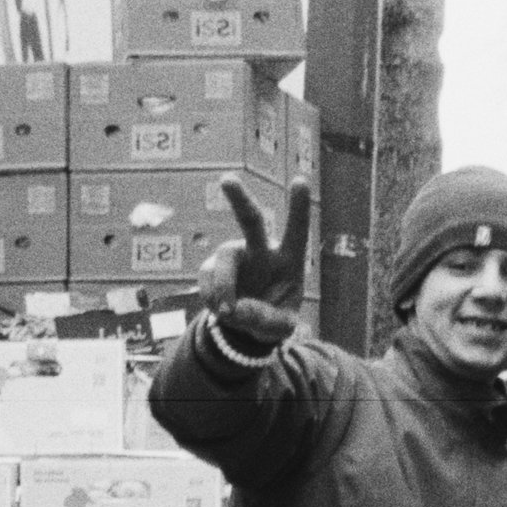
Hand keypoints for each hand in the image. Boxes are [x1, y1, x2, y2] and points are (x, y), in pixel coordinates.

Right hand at [198, 175, 313, 346]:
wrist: (248, 326)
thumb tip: (235, 309)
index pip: (296, 231)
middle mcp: (261, 251)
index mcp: (288, 259)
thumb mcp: (280, 327)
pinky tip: (220, 311)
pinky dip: (211, 296)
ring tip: (227, 312)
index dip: (298, 208)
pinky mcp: (212, 267)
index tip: (301, 180)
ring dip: (223, 285)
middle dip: (240, 200)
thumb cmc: (274, 318)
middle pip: (251, 221)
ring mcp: (236, 257)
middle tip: (227, 180)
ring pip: (224, 257)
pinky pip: (206, 277)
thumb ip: (264, 320)